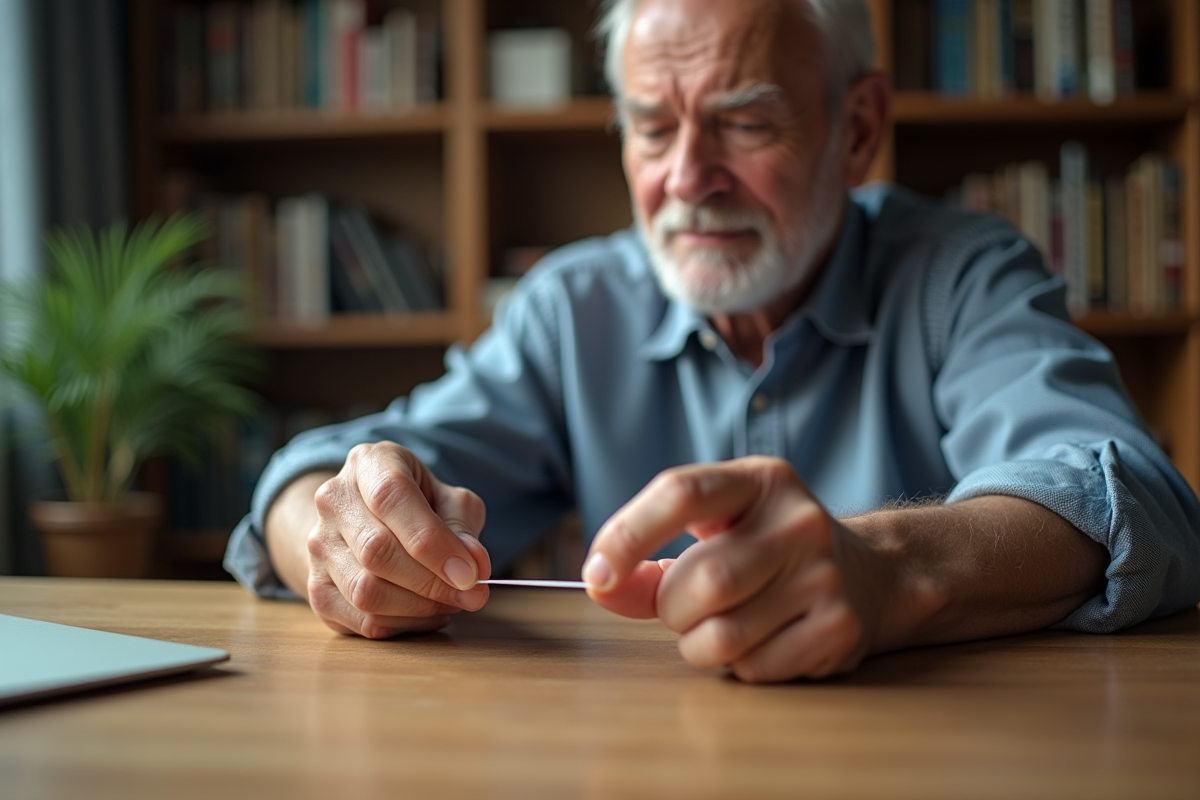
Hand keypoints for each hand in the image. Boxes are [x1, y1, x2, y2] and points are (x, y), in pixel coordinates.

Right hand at [304, 442, 490, 637]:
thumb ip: (463, 527)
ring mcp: (319, 546)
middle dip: (432, 582)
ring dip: (420, 607)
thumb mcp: (449, 500)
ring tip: (451, 602)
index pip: (391, 497)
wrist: (365, 520)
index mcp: (369, 463)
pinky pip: (362, 620)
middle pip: (376, 551)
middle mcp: (334, 500)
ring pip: (366, 592)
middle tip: (472, 595)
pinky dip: (404, 625)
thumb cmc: (418, 506)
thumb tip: (474, 566)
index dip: (432, 541)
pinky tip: (427, 613)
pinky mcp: (317, 589)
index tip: (468, 573)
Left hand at [583, 457, 887, 682]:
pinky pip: (753, 667)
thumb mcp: (715, 533)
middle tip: (684, 606)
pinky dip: (737, 665)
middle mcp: (798, 521)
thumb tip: (600, 586)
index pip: (680, 493)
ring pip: (722, 634)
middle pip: (701, 581)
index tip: (596, 573)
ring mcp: (825, 575)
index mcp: (760, 480)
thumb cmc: (765, 551)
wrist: (869, 574)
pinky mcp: (838, 628)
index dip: (627, 535)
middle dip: (673, 607)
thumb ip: (649, 563)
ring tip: (719, 625)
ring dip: (698, 643)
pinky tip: (761, 640)